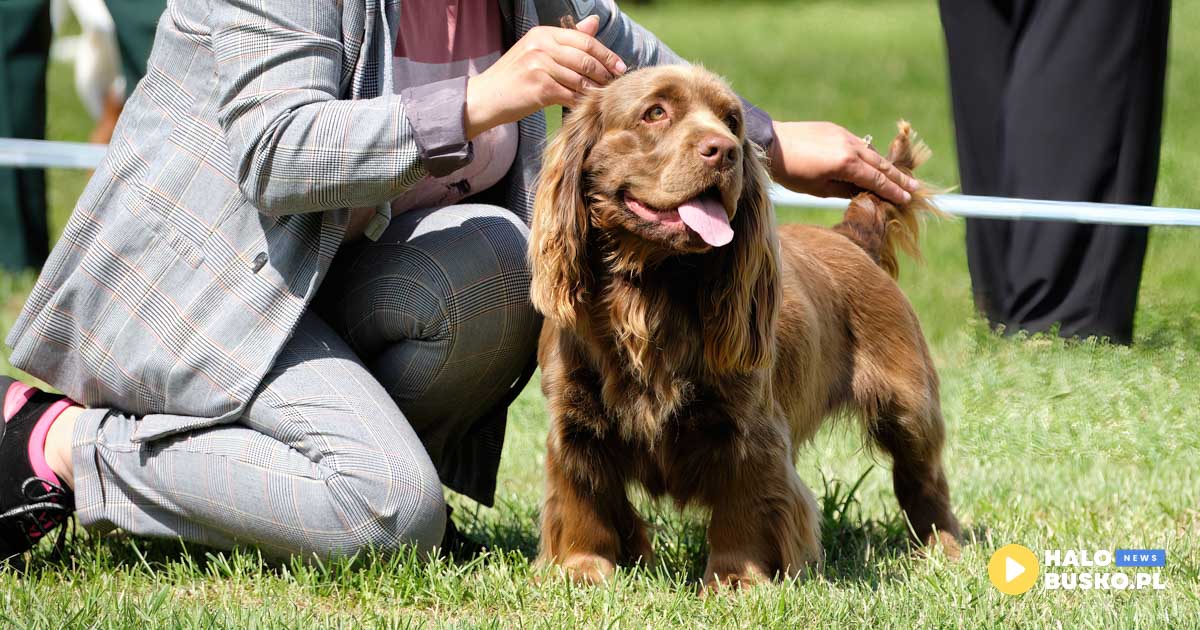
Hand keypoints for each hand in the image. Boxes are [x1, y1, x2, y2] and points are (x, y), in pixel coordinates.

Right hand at [465, 15, 626, 138]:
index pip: (584, 40)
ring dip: (596, 90)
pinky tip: (588, 106)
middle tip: (616, 83)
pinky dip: (582, 102)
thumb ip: (567, 40)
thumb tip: (594, 22)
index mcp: (543, 34)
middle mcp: (542, 46)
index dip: (606, 54)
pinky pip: (571, 95)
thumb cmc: (514, 77)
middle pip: (585, 58)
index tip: (620, 66)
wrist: (485, 98)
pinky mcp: (540, 88)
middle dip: (605, 72)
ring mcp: (540, 66)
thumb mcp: (537, 51)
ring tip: (605, 96)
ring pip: (581, 79)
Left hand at [767, 121, 919, 204]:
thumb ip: (845, 189)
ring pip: (871, 152)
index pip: (876, 180)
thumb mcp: (819, 188)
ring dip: (885, 165)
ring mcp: (844, 135)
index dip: (892, 191)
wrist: (771, 143)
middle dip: (898, 177)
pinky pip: (859, 144)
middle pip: (880, 164)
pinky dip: (869, 154)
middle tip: (915, 188)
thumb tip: (864, 191)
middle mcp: (850, 147)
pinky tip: (872, 163)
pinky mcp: (836, 129)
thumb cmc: (791, 173)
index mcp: (846, 164)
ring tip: (898, 177)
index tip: (907, 199)